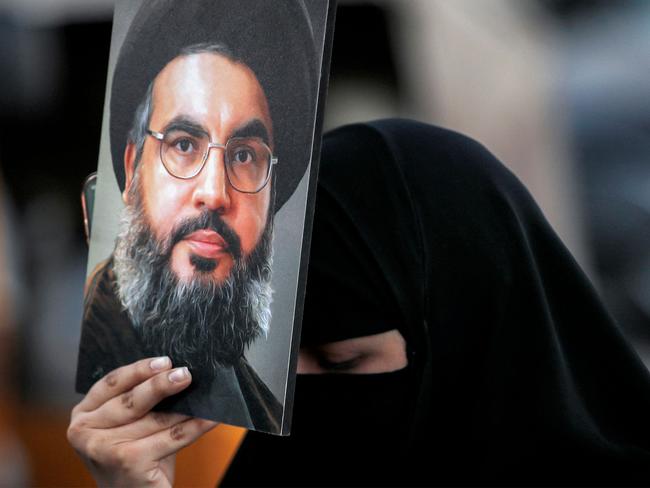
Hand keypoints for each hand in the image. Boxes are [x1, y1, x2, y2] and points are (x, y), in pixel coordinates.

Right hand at [67, 357, 216, 486]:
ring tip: (205, 397)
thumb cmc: (135, 460)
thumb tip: (174, 372)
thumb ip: (140, 402)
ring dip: (185, 407)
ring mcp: (104, 449)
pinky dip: (195, 426)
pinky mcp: (128, 461)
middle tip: (185, 374)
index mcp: (82, 417)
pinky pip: (171, 437)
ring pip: (155, 419)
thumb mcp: (129, 427)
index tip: (164, 361)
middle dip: (161, 385)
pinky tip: (211, 418)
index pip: (110, 384)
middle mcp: (84, 433)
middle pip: (131, 400)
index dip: (138, 370)